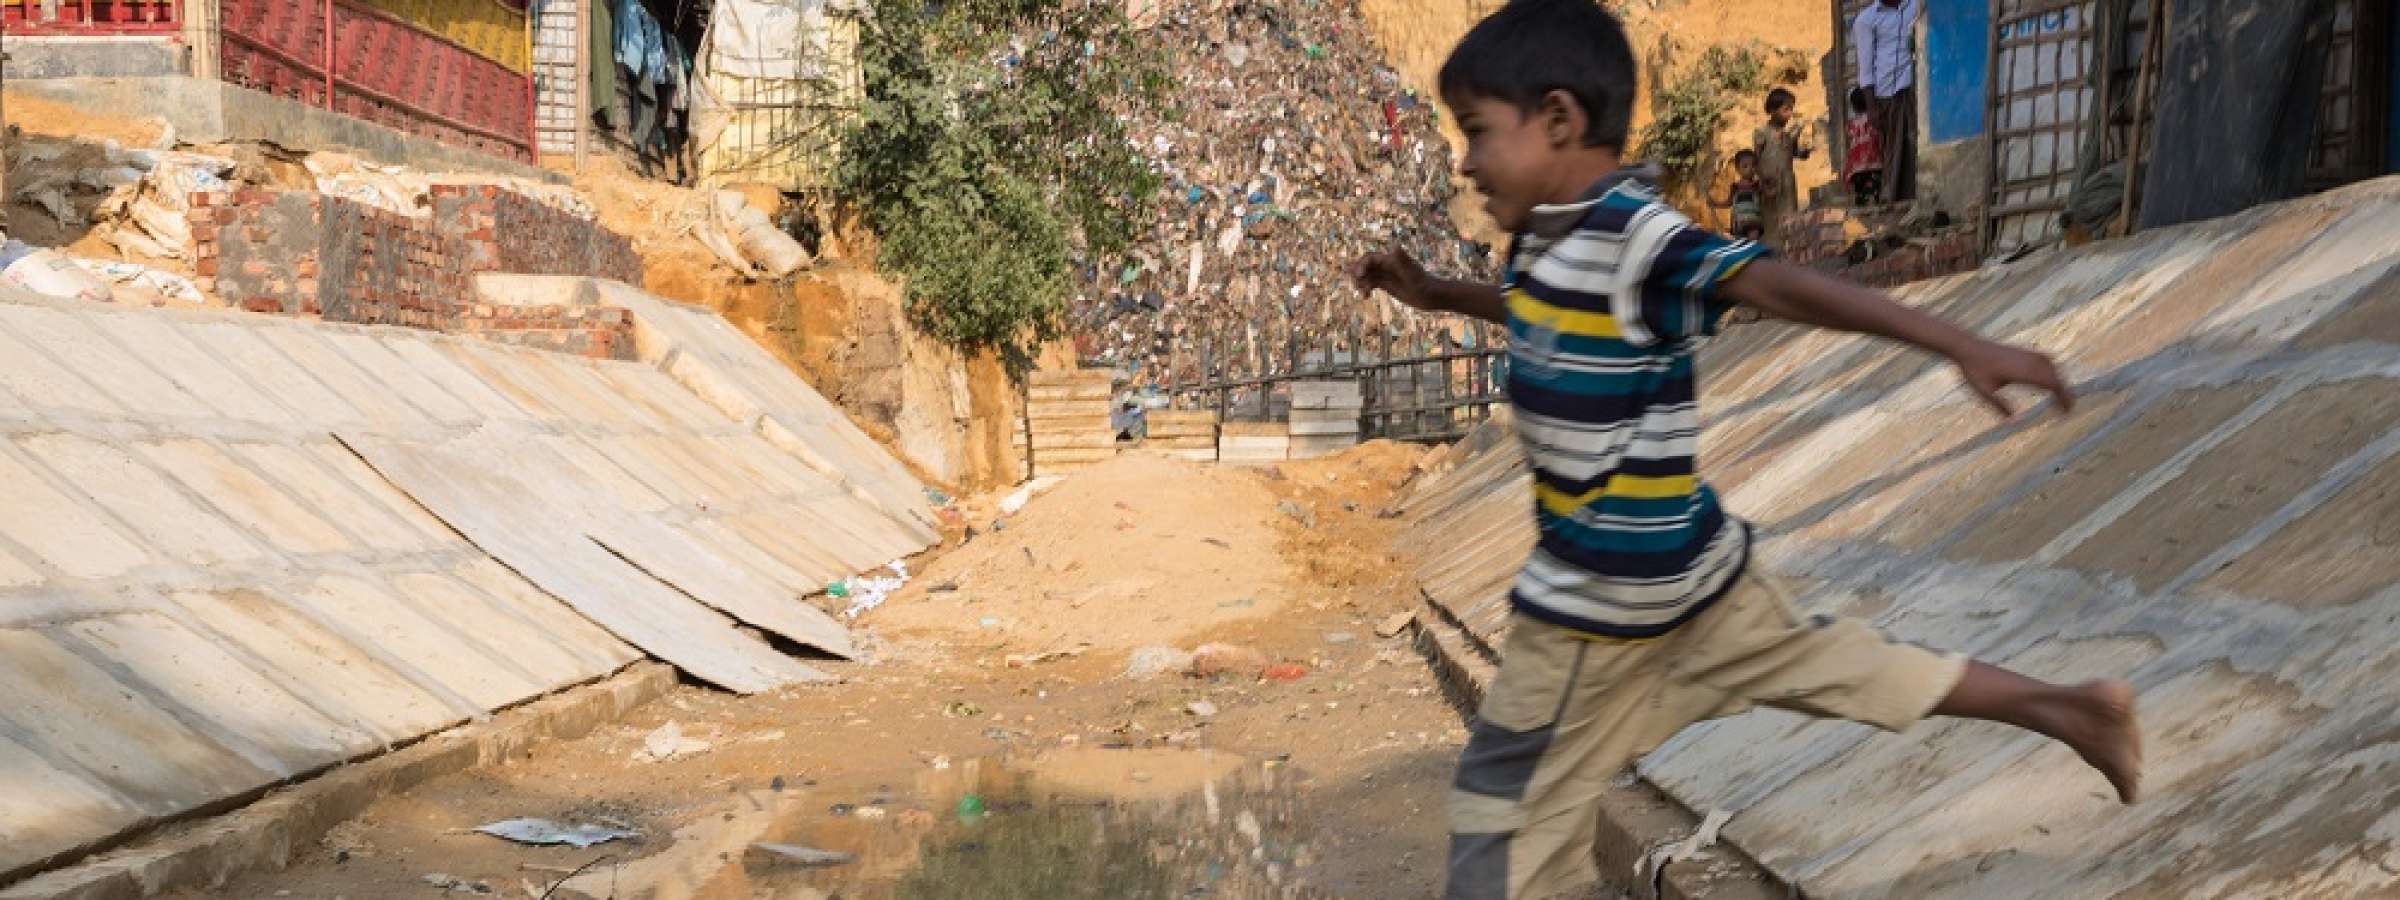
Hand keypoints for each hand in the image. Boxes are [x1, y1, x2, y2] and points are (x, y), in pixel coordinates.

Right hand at [1351, 248, 1432, 309]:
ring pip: (1368, 275)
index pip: (1371, 258)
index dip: (1361, 265)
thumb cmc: (1425, 285)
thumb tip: (1395, 245)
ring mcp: (1388, 275)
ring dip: (1361, 282)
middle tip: (1354, 283)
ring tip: (1361, 292)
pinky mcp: (1388, 284)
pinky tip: (1365, 296)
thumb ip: (1403, 260)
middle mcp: (1388, 265)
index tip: (1358, 276)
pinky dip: (1366, 288)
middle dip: (1358, 272)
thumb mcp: (1412, 274)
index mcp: (1392, 260)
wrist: (1433, 296)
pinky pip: (1373, 283)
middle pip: (1367, 265)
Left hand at [1953, 341, 2073, 417]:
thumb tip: (2014, 422)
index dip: (2064, 397)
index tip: (2067, 411)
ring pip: (2053, 367)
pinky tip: (2050, 379)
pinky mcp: (2023, 350)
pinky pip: (2046, 360)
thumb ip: (1999, 406)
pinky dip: (2052, 371)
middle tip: (2067, 408)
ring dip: (2059, 381)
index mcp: (2023, 371)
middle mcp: (2029, 361)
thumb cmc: (1974, 370)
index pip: (2052, 384)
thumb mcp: (1984, 392)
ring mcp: (2027, 353)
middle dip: (2065, 392)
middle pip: (2056, 376)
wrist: (1967, 346)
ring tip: (2061, 397)